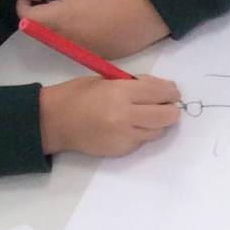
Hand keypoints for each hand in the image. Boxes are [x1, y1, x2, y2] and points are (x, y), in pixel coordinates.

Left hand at [16, 0, 169, 57]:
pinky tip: (91, 23)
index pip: (27, 19)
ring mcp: (81, 50)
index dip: (22, 7)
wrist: (148, 13)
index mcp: (61, 18)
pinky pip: (75, 46)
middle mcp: (67, 39)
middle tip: (52, 0)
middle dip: (40, 15)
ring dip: (56, 26)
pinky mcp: (95, 56)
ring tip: (74, 10)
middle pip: (40, 31)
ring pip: (57, 40)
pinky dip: (74, 35)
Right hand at [39, 77, 181, 157]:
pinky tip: (131, 125)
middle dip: (171, 109)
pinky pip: (143, 140)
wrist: (56, 121)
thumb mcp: (106, 80)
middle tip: (168, 105)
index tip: (174, 92)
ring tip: (147, 114)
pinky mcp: (123, 149)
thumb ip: (134, 84)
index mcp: (120, 92)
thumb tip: (162, 87)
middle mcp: (126, 116)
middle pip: (167, 116)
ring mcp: (125, 135)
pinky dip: (143, 132)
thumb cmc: (79, 94)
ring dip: (158, 122)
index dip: (171, 92)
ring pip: (159, 131)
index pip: (159, 93)